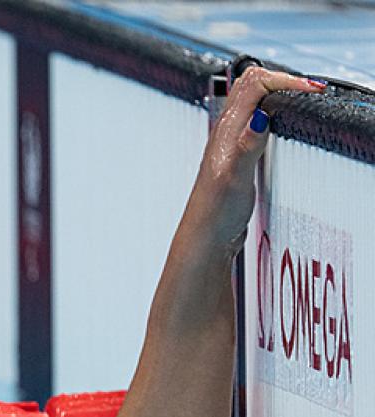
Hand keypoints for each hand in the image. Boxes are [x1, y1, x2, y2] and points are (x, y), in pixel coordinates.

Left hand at [192, 67, 325, 250]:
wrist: (206, 236)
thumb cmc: (214, 211)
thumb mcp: (235, 177)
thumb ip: (247, 145)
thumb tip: (260, 117)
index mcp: (227, 129)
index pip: (255, 84)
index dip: (285, 79)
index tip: (311, 88)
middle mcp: (227, 131)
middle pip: (252, 84)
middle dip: (283, 79)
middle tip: (310, 90)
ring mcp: (233, 142)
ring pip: (253, 101)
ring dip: (278, 93)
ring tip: (303, 99)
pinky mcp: (240, 155)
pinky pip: (257, 121)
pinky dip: (275, 113)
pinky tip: (285, 126)